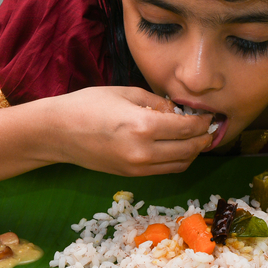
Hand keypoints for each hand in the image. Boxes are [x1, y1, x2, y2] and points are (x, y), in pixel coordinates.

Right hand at [44, 86, 213, 176]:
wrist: (58, 132)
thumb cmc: (88, 105)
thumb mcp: (126, 93)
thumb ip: (157, 103)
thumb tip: (179, 113)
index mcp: (143, 126)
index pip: (187, 129)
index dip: (203, 122)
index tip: (208, 115)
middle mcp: (143, 151)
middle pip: (189, 150)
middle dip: (204, 139)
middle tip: (209, 128)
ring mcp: (137, 167)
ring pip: (180, 164)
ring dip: (194, 152)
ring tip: (197, 138)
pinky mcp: (131, 175)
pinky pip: (165, 170)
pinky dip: (178, 161)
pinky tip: (178, 148)